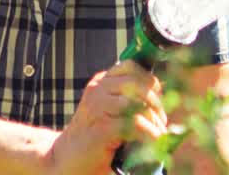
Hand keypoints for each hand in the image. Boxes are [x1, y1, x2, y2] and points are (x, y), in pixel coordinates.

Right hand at [45, 61, 167, 174]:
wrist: (67, 160)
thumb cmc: (94, 136)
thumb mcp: (110, 110)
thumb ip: (128, 99)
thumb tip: (160, 95)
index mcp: (101, 82)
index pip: (131, 66)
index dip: (149, 80)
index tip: (160, 97)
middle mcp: (97, 90)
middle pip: (136, 83)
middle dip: (155, 101)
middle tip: (162, 119)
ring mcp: (97, 107)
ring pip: (136, 103)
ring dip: (153, 119)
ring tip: (159, 132)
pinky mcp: (101, 127)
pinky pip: (134, 124)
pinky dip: (150, 133)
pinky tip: (155, 140)